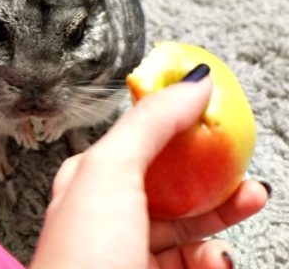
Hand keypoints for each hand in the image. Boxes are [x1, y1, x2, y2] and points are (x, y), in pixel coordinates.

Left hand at [30, 77, 268, 268]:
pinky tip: (215, 262)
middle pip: (173, 189)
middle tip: (247, 183)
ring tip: (237, 221)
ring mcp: (131, 255)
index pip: (140, 144)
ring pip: (190, 232)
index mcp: (91, 182)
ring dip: (220, 226)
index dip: (179, 132)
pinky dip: (212, 262)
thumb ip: (151, 123)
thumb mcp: (111, 172)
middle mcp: (109, 218)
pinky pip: (196, 265)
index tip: (217, 124)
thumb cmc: (83, 256)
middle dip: (216, 183)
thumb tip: (192, 81)